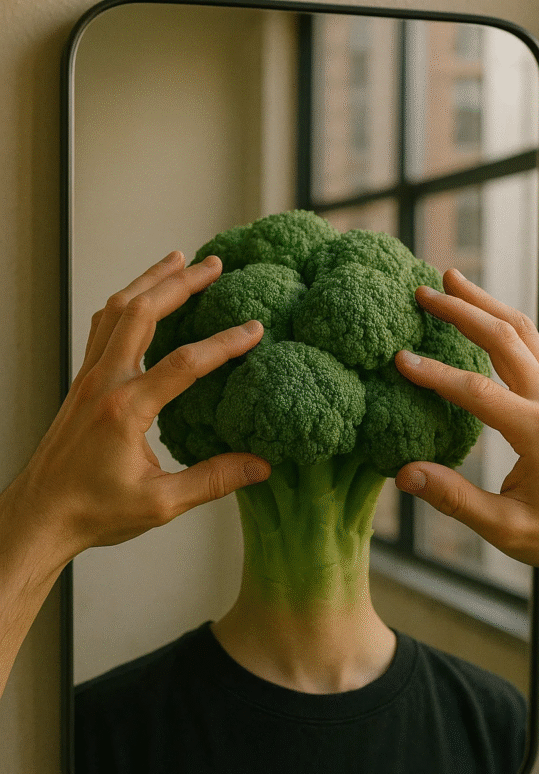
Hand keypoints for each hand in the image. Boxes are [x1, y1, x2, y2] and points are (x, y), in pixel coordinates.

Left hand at [10, 251, 269, 561]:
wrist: (42, 514)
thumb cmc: (96, 511)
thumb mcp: (161, 503)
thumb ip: (213, 480)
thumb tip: (261, 466)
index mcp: (126, 409)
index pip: (185, 363)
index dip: (224, 343)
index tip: (255, 329)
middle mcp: (104, 383)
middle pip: (142, 312)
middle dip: (180, 283)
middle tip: (213, 265)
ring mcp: (89, 378)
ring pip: (116, 310)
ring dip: (148, 281)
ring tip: (177, 260)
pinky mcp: (82, 382)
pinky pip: (102, 326)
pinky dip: (125, 303)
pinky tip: (139, 298)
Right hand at [394, 269, 538, 577]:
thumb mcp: (504, 528)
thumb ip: (454, 499)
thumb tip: (404, 475)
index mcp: (536, 432)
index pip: (476, 391)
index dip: (435, 374)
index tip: (400, 359)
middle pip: (503, 339)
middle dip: (462, 310)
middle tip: (423, 290)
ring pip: (522, 333)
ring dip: (485, 304)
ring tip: (452, 281)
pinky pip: (531, 347)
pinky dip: (503, 323)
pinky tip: (483, 315)